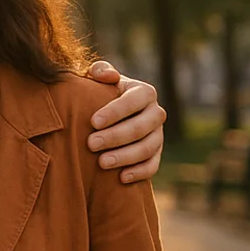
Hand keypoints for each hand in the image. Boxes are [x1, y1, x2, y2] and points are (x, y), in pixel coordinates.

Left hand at [85, 60, 165, 182]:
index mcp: (144, 92)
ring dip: (125, 156)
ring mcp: (158, 135)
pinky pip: (153, 165)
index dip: (115, 111)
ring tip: (102, 163)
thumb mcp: (98, 79)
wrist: (109, 116)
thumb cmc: (100, 94)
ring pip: (147, 148)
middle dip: (115, 136)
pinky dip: (139, 172)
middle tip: (91, 144)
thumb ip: (100, 71)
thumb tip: (107, 75)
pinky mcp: (156, 154)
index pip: (134, 101)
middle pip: (140, 127)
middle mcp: (156, 113)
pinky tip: (121, 178)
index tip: (93, 122)